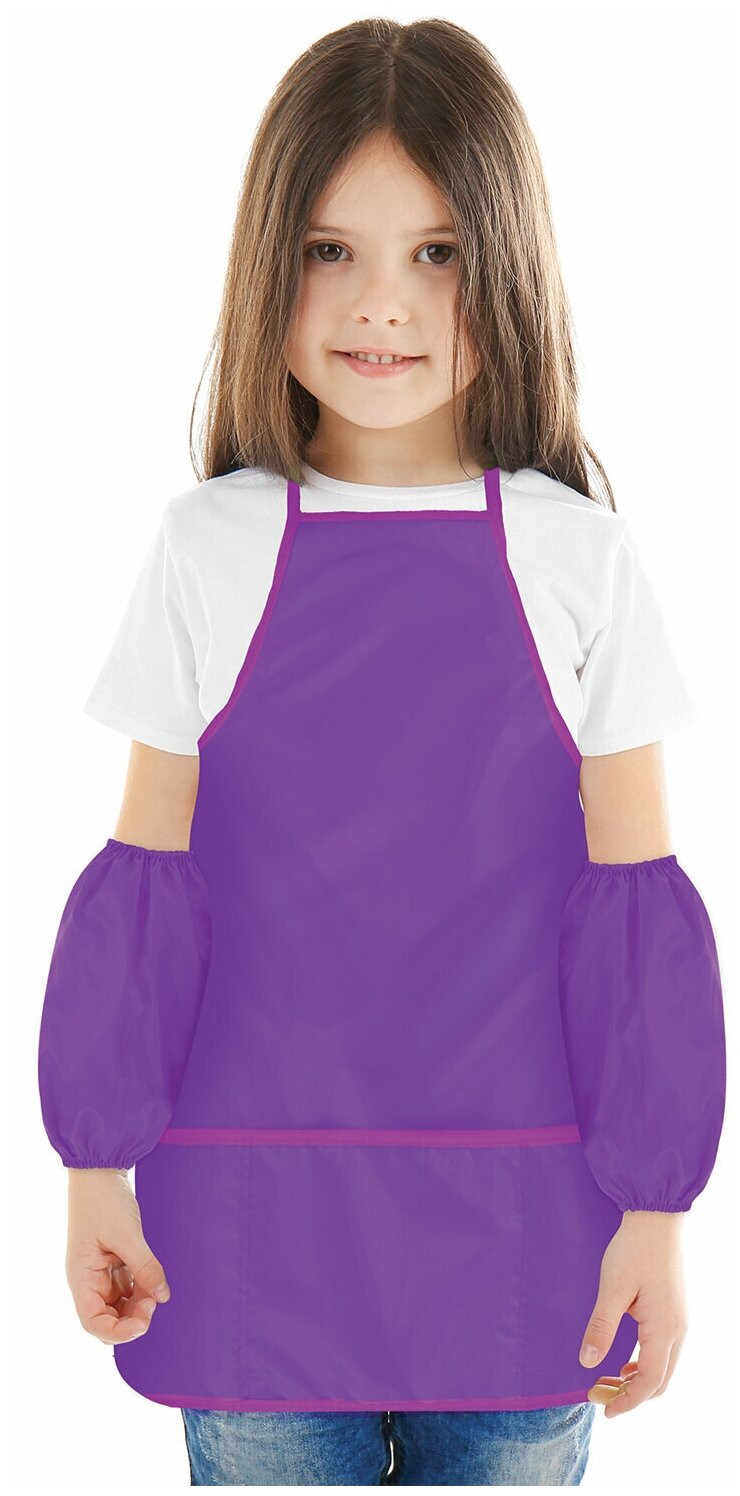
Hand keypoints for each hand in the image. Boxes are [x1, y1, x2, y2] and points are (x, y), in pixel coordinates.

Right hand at [65, 1167, 170, 1343]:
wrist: (100, 1169)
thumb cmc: (103, 1199)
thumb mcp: (126, 1234)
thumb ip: (144, 1266)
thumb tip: (162, 1296)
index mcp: (81, 1278)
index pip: (93, 1322)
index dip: (118, 1332)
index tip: (143, 1322)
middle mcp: (89, 1280)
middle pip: (108, 1318)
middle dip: (132, 1318)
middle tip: (154, 1301)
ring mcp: (101, 1272)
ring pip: (120, 1304)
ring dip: (139, 1303)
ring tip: (157, 1288)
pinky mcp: (114, 1261)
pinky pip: (128, 1286)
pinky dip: (142, 1288)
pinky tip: (155, 1281)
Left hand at [579, 1210, 688, 1417]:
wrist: (656, 1219)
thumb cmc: (634, 1250)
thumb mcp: (612, 1289)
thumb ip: (601, 1327)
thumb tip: (587, 1362)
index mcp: (665, 1329)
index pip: (649, 1382)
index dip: (627, 1402)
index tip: (604, 1410)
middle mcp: (678, 1330)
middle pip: (660, 1381)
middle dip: (632, 1395)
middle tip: (601, 1396)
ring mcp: (679, 1321)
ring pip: (663, 1366)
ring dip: (637, 1380)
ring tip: (607, 1379)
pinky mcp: (673, 1311)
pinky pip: (663, 1350)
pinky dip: (644, 1363)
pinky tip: (623, 1360)